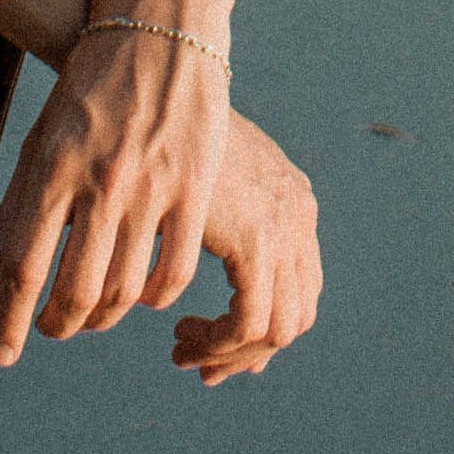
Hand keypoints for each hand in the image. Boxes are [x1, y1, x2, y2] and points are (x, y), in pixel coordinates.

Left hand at [0, 54, 319, 383]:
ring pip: (124, 289)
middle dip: (57, 326)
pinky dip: (155, 298)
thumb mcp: (43, 141)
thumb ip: (18, 209)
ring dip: (103, 317)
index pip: (23, 267)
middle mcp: (101, 180)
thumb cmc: (91, 89)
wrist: (160, 25)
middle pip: (74, 291)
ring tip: (92, 316)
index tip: (0, 355)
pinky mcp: (195, 184)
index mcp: (54, 169)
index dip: (8, 321)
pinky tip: (142, 297)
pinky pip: (174, 270)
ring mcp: (152, 183)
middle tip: (51, 330)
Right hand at [170, 106, 321, 382]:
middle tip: (196, 365)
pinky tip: (181, 335)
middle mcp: (297, 215)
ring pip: (276, 329)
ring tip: (181, 352)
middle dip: (244, 355)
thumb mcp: (193, 193)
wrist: (155, 88)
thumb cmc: (156, 136)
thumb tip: (190, 296)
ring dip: (227, 354)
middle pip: (294, 316)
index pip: (297, 291)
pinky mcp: (256, 239)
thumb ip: (207, 241)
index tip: (209, 347)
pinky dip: (217, 343)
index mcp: (290, 203)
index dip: (256, 334)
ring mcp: (283, 226)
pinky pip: (250, 322)